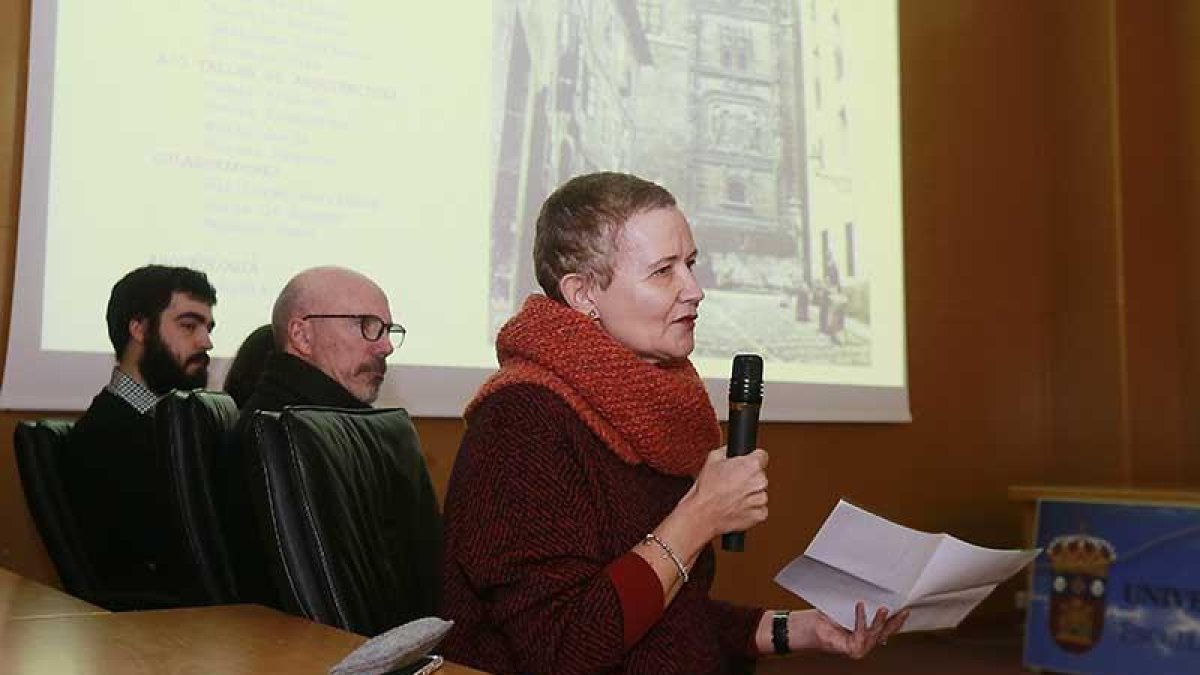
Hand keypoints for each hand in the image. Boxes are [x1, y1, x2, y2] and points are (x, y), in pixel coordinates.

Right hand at [685, 446, 768, 537]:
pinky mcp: (760, 514)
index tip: (747, 464)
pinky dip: (750, 508)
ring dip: (750, 494)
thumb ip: (727, 451)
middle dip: (749, 478)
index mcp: (752, 465)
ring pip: (760, 493)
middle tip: (733, 482)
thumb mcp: (712, 459)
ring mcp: (761, 499)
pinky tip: (737, 506)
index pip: (762, 456)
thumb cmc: (707, 490)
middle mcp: (760, 481)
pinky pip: (759, 508)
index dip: (752, 459)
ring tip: (733, 496)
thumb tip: (730, 451)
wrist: (703, 514)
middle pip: (760, 475)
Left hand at [793, 603, 907, 658]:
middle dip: (896, 621)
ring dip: (880, 620)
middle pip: (886, 632)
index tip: (907, 609)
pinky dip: (861, 618)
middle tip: (903, 610)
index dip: (899, 620)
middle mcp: (867, 643)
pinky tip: (860, 606)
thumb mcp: (849, 608)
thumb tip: (873, 585)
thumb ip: (863, 603)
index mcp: (869, 634)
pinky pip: (860, 633)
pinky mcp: (852, 650)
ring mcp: (861, 648)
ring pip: (875, 633)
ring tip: (883, 608)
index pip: (889, 628)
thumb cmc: (828, 617)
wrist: (811, 627)